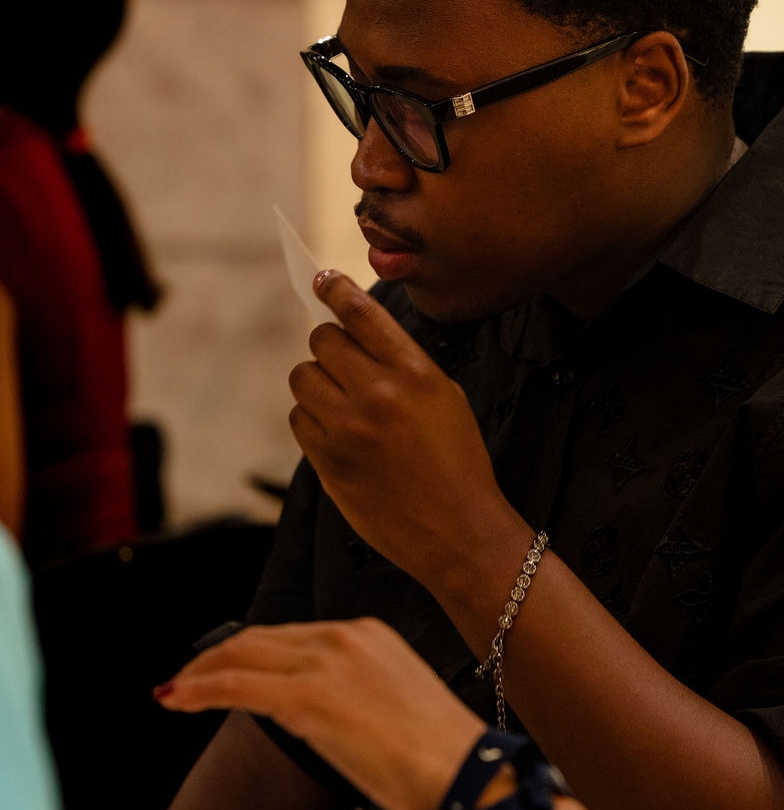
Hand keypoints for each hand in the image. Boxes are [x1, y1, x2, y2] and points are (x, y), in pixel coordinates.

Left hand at [155, 618, 485, 809]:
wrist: (466, 774)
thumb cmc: (443, 757)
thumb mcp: (396, 705)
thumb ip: (354, 697)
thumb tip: (321, 717)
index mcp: (370, 634)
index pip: (291, 635)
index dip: (249, 651)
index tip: (226, 670)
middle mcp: (346, 637)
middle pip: (260, 638)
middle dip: (215, 658)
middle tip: (187, 681)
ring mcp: (327, 664)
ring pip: (242, 656)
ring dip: (201, 673)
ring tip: (178, 691)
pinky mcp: (310, 698)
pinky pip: (238, 686)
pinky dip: (201, 690)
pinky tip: (181, 700)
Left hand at [287, 271, 522, 587]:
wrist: (458, 530)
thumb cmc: (458, 463)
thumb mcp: (446, 398)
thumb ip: (402, 364)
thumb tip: (355, 334)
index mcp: (415, 372)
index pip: (362, 313)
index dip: (337, 289)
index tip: (323, 279)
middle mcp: (379, 393)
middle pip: (322, 340)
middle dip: (329, 347)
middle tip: (342, 365)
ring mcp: (348, 428)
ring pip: (302, 376)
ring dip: (316, 383)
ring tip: (340, 404)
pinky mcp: (327, 460)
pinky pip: (298, 418)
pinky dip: (311, 420)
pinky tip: (337, 434)